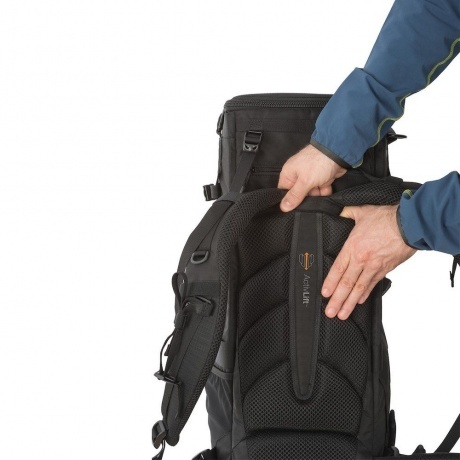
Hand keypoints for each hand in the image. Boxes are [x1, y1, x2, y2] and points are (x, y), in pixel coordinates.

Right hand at [278, 144, 345, 210]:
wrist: (339, 152)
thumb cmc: (318, 163)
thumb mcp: (304, 182)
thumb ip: (294, 196)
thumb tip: (283, 207)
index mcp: (288, 174)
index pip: (284, 192)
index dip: (289, 200)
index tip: (294, 208)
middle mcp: (297, 175)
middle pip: (298, 194)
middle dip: (306, 198)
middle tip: (311, 199)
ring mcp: (310, 176)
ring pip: (310, 193)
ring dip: (317, 195)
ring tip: (321, 190)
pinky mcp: (321, 178)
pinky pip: (320, 189)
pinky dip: (324, 191)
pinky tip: (327, 188)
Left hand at [322, 205, 416, 319]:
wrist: (410, 224)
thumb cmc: (386, 218)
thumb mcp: (361, 212)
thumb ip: (346, 213)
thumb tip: (338, 212)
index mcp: (353, 247)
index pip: (338, 268)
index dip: (330, 282)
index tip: (325, 294)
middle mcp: (362, 260)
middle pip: (347, 283)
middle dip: (337, 299)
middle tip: (330, 312)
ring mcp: (374, 267)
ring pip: (359, 288)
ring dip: (350, 303)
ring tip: (342, 314)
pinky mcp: (385, 269)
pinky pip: (372, 285)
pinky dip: (365, 294)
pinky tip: (358, 301)